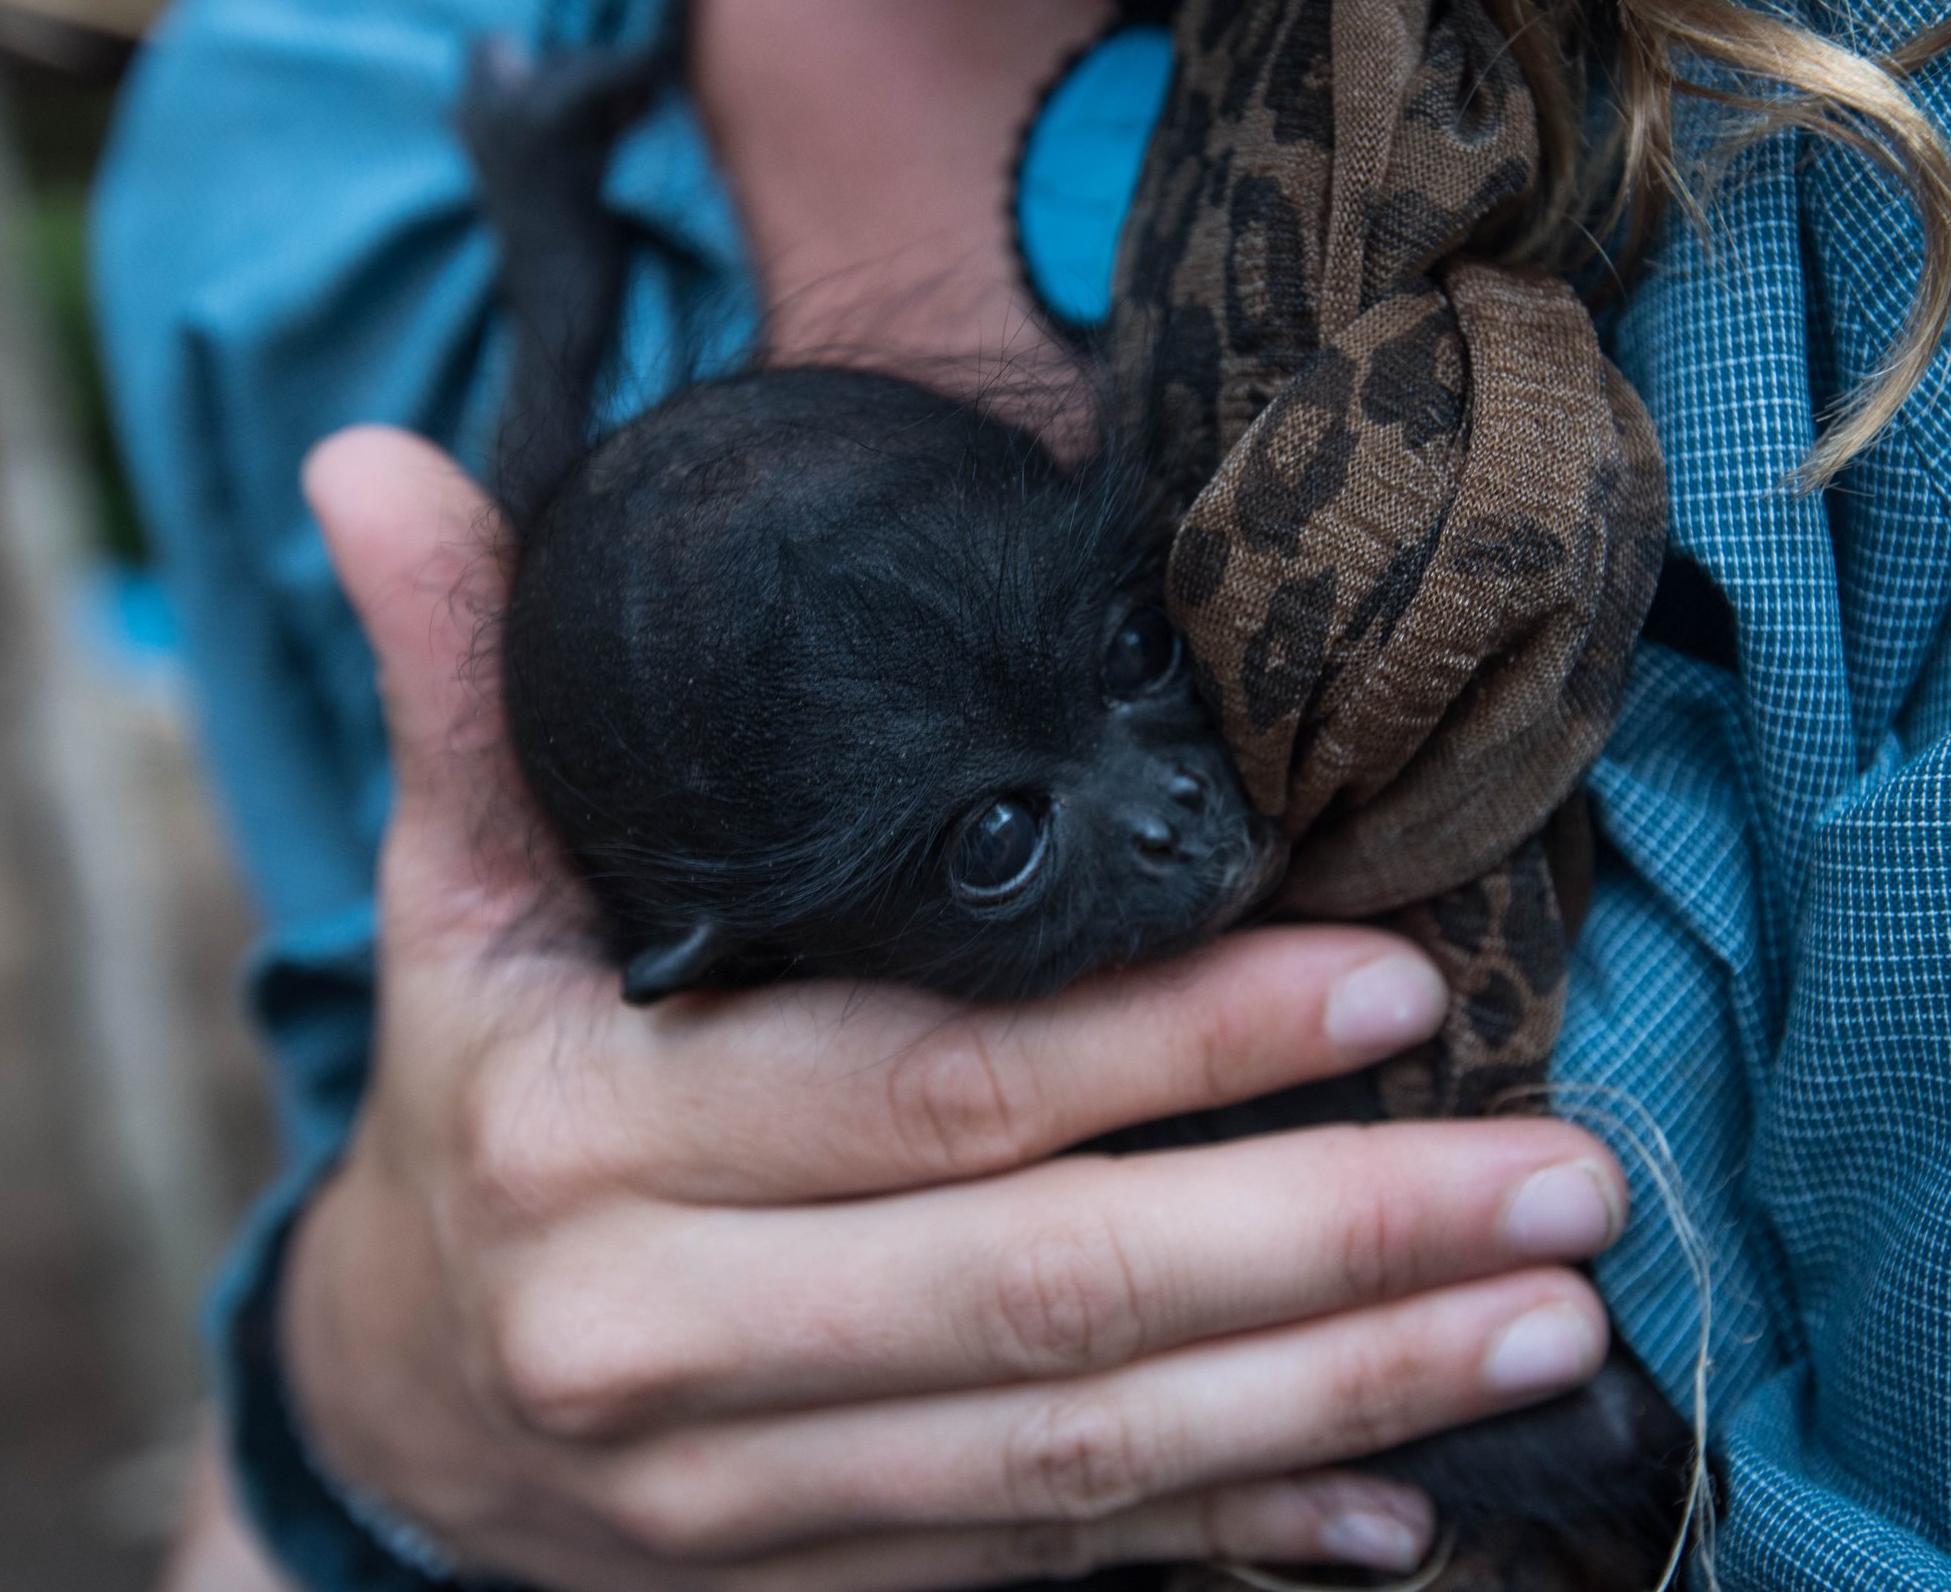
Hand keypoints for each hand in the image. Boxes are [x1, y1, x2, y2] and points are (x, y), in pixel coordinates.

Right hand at [280, 428, 1627, 1589]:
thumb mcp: (457, 900)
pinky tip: (1403, 1504)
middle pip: (1053, 1292)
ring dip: (1341, 1393)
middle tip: (1561, 1177)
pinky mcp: (818, 1585)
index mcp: (592, 1141)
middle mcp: (665, 1336)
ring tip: (1550, 1323)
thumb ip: (468, 697)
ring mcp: (746, 1496)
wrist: (394, 1411)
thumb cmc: (484, 1103)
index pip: (935, 1085)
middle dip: (1330, 1240)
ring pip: (1088, 1454)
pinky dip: (1235, 1530)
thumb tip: (389, 470)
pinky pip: (1051, 1562)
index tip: (1388, 978)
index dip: (1175, 1040)